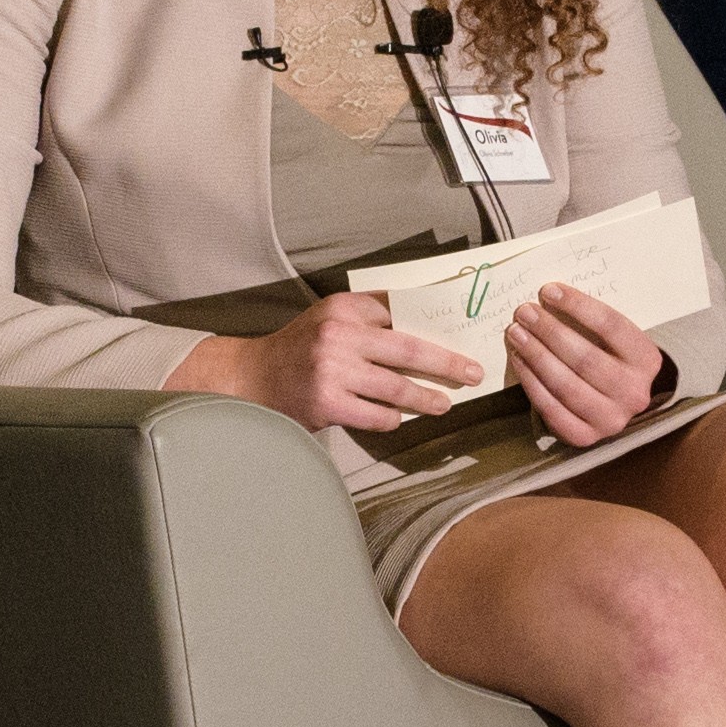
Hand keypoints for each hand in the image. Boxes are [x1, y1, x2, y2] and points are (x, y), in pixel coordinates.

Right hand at [175, 292, 489, 433]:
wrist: (252, 377)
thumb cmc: (301, 346)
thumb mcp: (331, 317)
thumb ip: (371, 317)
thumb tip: (427, 325)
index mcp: (344, 307)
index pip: (402, 312)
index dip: (436, 325)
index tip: (463, 335)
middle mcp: (338, 334)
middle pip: (411, 350)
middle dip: (448, 364)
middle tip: (472, 372)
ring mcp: (332, 370)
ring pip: (398, 389)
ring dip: (428, 398)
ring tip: (445, 404)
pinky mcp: (327, 403)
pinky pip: (377, 416)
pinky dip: (393, 419)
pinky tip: (399, 418)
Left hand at [508, 283, 664, 449]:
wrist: (617, 403)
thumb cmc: (610, 358)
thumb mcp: (614, 339)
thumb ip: (590, 321)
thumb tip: (549, 296)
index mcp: (647, 360)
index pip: (611, 326)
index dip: (577, 306)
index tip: (548, 290)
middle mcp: (634, 393)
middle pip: (586, 358)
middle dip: (550, 331)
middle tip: (525, 312)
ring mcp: (611, 419)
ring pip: (566, 385)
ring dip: (536, 355)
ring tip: (516, 333)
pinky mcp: (586, 437)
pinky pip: (552, 409)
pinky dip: (531, 383)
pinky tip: (518, 360)